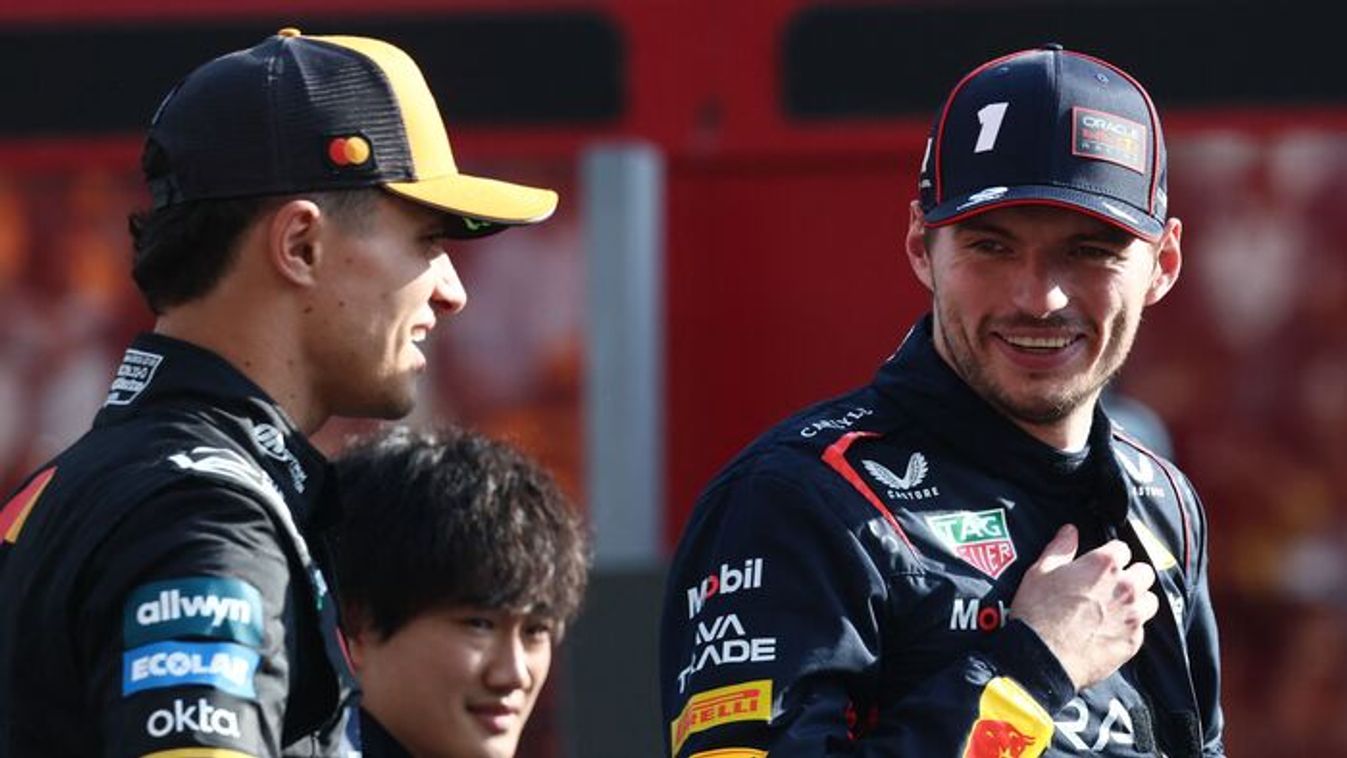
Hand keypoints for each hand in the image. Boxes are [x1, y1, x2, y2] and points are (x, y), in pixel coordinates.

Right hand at [1009, 524, 1158, 689]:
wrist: (1041, 658)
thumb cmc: (1037, 612)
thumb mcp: (1040, 572)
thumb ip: (1060, 548)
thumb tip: (1070, 531)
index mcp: (1104, 564)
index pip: (1122, 548)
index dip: (1109, 556)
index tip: (1098, 565)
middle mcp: (1126, 587)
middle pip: (1144, 572)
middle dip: (1130, 576)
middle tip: (1109, 586)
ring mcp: (1133, 616)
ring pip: (1150, 601)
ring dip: (1137, 602)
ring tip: (1115, 609)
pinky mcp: (1133, 642)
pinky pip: (1140, 629)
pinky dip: (1128, 628)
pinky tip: (1108, 631)